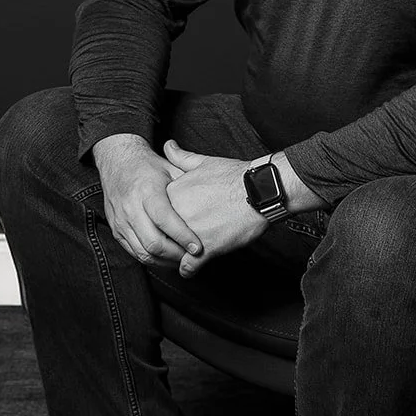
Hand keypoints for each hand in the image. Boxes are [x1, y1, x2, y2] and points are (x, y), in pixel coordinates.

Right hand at [92, 133, 201, 265]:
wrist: (117, 162)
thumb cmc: (149, 167)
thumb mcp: (171, 169)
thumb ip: (189, 186)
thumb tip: (212, 203)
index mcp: (146, 190)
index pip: (164, 219)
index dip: (182, 236)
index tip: (198, 247)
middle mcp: (130, 207)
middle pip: (153, 242)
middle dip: (176, 255)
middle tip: (193, 258)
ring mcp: (121, 221)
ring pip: (143, 252)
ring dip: (165, 261)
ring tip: (183, 260)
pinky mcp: (116, 230)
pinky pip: (134, 252)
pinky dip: (153, 259)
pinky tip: (167, 258)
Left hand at [163, 140, 268, 277]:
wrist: (259, 191)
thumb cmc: (235, 176)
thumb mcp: (204, 162)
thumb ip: (181, 157)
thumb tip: (168, 145)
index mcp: (172, 194)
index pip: (156, 212)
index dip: (163, 220)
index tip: (169, 223)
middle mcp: (175, 214)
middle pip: (161, 233)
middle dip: (166, 239)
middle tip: (173, 242)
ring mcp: (189, 233)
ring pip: (171, 252)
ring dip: (175, 257)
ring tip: (180, 258)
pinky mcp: (205, 249)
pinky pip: (188, 266)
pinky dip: (188, 270)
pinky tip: (189, 269)